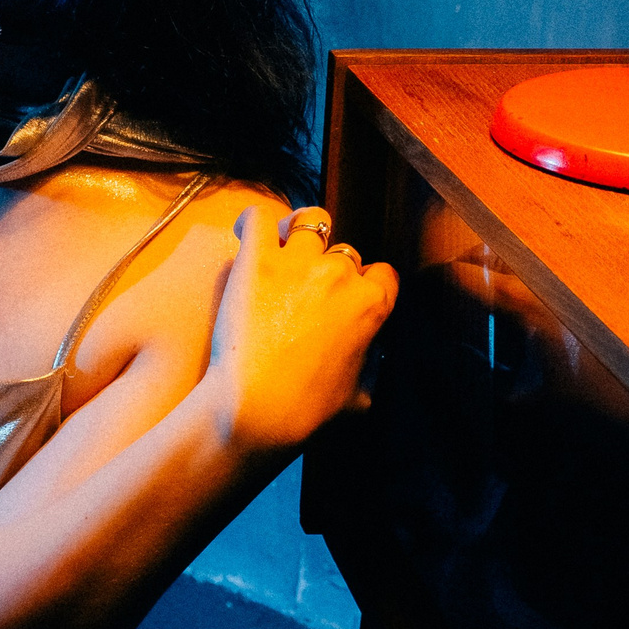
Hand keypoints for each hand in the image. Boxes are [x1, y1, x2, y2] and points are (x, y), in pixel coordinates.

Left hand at [206, 203, 398, 456]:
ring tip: (282, 251)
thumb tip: (371, 355)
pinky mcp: (258, 259)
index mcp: (372, 303)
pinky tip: (247, 230)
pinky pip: (259, 218)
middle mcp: (340, 275)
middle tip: (305, 293)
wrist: (258, 408)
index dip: (364, 284)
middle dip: (329, 270)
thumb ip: (370, 362)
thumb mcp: (360, 393)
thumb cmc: (307, 410)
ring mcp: (299, 262)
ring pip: (309, 225)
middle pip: (343, 253)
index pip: (382, 273)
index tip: (345, 299)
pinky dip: (253, 220)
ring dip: (299, 236)